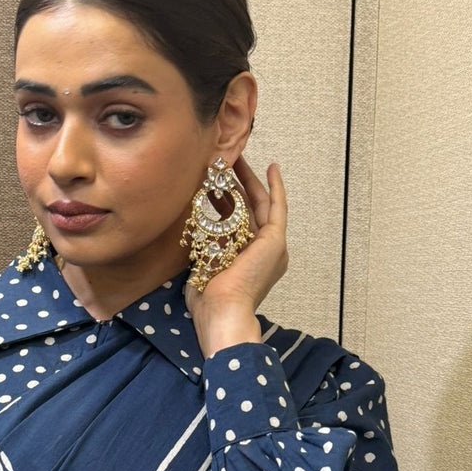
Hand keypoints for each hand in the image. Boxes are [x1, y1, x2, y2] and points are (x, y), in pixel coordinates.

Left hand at [186, 157, 287, 357]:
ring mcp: (271, 246)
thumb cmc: (209, 300)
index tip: (220, 181)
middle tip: (226, 161)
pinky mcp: (275, 241)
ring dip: (249, 179)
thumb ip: (205, 249)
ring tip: (235, 158)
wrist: (223, 313)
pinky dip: (276, 187)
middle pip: (250, 208)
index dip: (231, 199)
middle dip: (238, 183)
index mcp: (246, 259)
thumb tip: (194, 231)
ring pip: (260, 204)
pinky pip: (277, 208)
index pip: (238, 222)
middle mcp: (262, 251)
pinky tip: (271, 168)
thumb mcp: (203, 267)